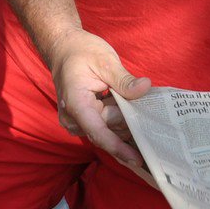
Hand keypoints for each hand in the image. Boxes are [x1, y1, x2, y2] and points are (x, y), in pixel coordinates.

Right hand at [48, 28, 149, 168]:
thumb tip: (145, 88)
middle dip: (129, 121)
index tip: (138, 159)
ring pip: (110, 130)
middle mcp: (73, 119)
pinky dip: (119, 119)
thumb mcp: (105, 60)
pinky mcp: (84, 122)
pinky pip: (106, 127)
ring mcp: (76, 122)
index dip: (118, 147)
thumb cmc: (81, 51)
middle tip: (144, 104)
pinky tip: (128, 111)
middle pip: (109, 131)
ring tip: (130, 98)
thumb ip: (124, 79)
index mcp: (76, 103)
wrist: (64, 48)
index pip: (98, 132)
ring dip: (124, 118)